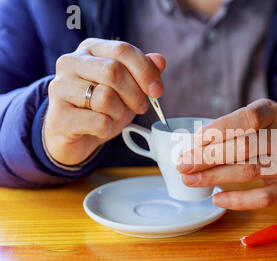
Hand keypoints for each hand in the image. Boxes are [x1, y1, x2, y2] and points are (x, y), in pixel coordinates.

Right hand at [44, 38, 165, 164]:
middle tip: (140, 107)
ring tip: (115, 117)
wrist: (73, 136)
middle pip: (113, 72)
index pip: (122, 50)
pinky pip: (98, 122)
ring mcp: (60, 87)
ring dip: (120, 113)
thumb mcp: (127, 88)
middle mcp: (70, 62)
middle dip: (135, 94)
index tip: (158, 91)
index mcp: (90, 49)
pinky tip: (99, 128)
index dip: (145, 71)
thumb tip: (160, 60)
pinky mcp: (58, 115)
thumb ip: (143, 72)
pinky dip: (108, 129)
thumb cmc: (101, 108)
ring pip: (105, 97)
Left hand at [177, 99, 276, 209]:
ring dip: (214, 177)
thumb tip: (193, 147)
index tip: (197, 139)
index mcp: (274, 113)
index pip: (249, 118)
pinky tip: (216, 198)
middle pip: (244, 147)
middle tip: (183, 164)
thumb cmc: (271, 132)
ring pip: (248, 171)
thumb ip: (232, 127)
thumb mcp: (258, 118)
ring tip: (190, 180)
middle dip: (208, 157)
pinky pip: (262, 198)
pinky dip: (237, 200)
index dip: (221, 128)